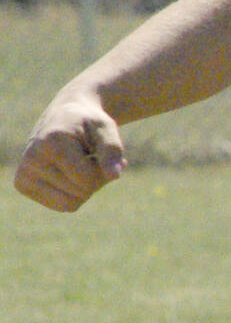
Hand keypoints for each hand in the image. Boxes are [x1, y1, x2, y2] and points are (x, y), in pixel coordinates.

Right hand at [15, 93, 126, 211]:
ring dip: (85, 188)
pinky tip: (69, 174)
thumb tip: (115, 175)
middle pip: (81, 193)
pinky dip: (74, 194)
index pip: (87, 179)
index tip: (100, 154)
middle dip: (95, 179)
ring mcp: (24, 173)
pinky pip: (62, 205)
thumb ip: (112, 150)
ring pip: (71, 204)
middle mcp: (32, 159)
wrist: (63, 117)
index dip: (104, 172)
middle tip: (90, 157)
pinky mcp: (23, 184)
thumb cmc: (88, 123)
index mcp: (51, 143)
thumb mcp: (106, 128)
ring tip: (79, 165)